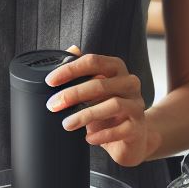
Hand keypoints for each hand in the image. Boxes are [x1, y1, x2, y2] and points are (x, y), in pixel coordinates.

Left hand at [45, 48, 159, 167]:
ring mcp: (137, 105)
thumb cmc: (109, 111)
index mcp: (117, 69)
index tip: (50, 81)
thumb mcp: (94, 90)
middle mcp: (130, 83)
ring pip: (113, 104)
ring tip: (67, 124)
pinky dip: (102, 135)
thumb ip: (84, 72)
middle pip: (100, 84)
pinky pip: (120, 130)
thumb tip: (71, 49)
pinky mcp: (138, 127)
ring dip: (85, 115)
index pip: (93, 61)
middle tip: (53, 105)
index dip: (70, 70)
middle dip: (73, 94)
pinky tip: (88, 138)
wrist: (132, 137)